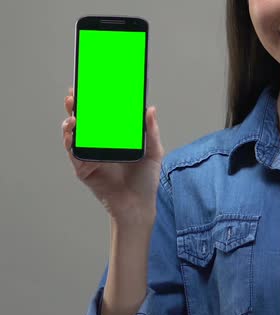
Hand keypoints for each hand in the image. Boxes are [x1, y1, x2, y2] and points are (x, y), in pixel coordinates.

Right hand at [61, 88, 163, 225]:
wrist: (139, 206)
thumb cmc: (146, 181)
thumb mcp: (153, 152)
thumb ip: (151, 131)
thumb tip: (150, 108)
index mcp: (114, 139)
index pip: (101, 116)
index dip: (94, 102)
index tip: (91, 86)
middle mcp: (99, 146)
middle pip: (83, 122)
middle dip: (76, 107)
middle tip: (75, 94)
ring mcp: (90, 157)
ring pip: (73, 135)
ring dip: (70, 122)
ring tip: (74, 114)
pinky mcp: (84, 170)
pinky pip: (73, 154)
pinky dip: (71, 142)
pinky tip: (73, 133)